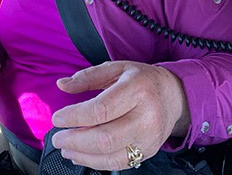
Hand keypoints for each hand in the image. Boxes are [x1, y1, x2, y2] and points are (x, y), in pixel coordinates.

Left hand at [50, 61, 189, 171]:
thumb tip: (62, 85)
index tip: (57, 118)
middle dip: (75, 141)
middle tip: (57, 138)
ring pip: (112, 155)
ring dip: (83, 155)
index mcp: (136, 90)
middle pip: (106, 137)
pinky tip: (81, 155)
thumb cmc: (141, 81)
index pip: (101, 109)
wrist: (174, 96)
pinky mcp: (149, 151)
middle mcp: (146, 117)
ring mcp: (149, 138)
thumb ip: (87, 77)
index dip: (75, 116)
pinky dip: (96, 162)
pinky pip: (120, 163)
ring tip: (66, 149)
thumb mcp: (115, 69)